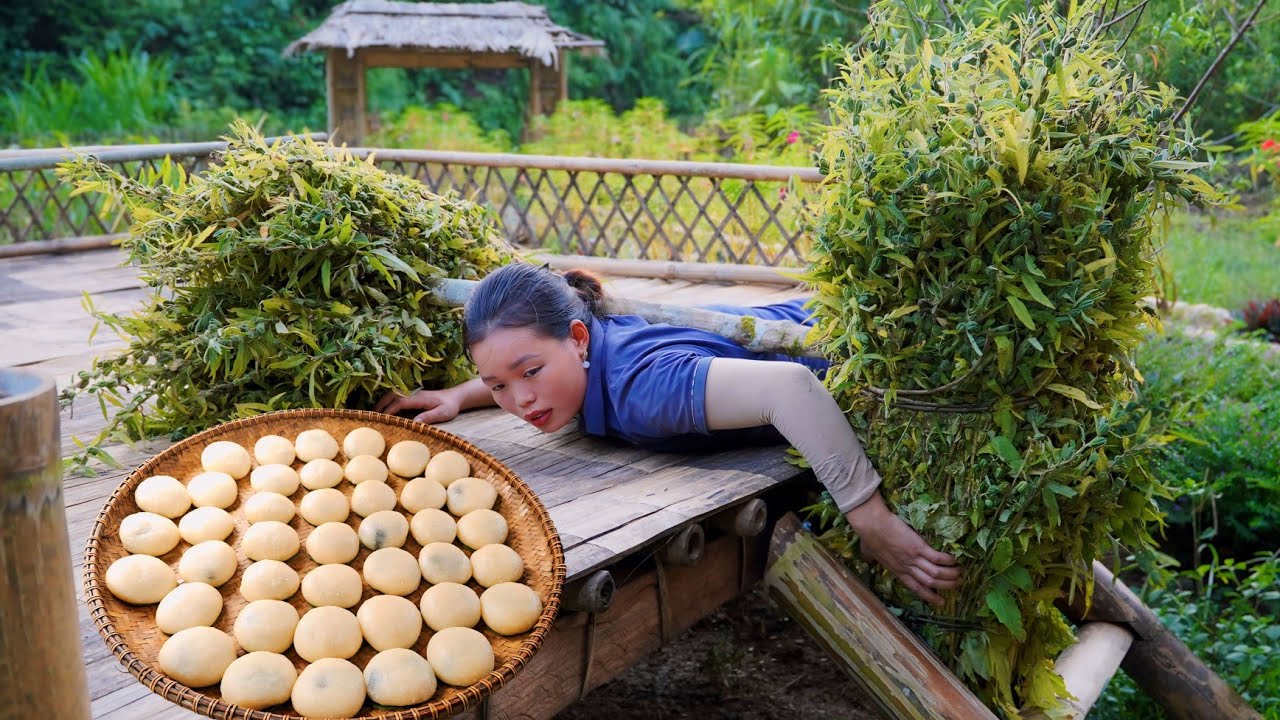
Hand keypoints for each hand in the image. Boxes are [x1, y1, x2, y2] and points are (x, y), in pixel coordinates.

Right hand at [372, 388, 460, 423]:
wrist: (456, 397)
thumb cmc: (450, 406)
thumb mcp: (443, 413)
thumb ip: (429, 417)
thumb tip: (414, 422)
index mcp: (418, 397)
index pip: (400, 402)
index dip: (390, 410)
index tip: (382, 418)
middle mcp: (413, 393)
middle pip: (392, 395)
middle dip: (381, 404)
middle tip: (372, 415)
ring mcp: (413, 393)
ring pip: (393, 394)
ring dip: (383, 402)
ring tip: (375, 413)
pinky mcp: (413, 396)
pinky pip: (397, 397)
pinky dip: (388, 401)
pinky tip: (385, 410)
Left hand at [845, 491, 960, 606]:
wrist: (872, 525)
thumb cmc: (869, 536)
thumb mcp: (869, 552)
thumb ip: (871, 558)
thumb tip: (868, 560)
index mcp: (897, 571)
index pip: (915, 587)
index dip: (929, 596)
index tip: (940, 602)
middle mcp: (907, 568)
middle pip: (929, 583)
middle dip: (945, 586)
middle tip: (957, 585)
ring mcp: (913, 558)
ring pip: (935, 573)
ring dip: (950, 575)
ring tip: (960, 573)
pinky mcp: (918, 547)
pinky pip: (936, 557)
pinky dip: (947, 560)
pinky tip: (954, 560)